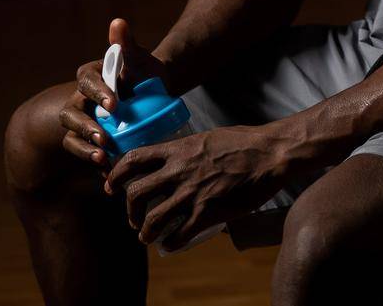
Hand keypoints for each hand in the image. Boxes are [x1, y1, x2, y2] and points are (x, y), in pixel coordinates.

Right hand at [58, 18, 171, 171]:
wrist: (154, 95)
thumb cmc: (143, 74)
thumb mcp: (138, 58)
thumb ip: (127, 43)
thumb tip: (118, 22)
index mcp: (90, 77)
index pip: (86, 82)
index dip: (98, 93)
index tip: (115, 104)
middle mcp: (81, 100)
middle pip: (72, 114)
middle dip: (86, 126)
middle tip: (103, 138)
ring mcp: (83, 122)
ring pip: (72, 137)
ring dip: (85, 148)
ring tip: (102, 158)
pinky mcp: (89, 141)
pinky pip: (85, 153)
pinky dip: (95, 163)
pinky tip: (107, 173)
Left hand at [105, 125, 291, 248]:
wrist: (271, 153)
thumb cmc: (246, 142)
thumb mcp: (207, 138)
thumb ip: (188, 150)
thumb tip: (178, 160)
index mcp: (178, 149)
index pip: (133, 160)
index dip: (116, 175)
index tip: (112, 186)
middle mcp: (179, 171)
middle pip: (135, 194)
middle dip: (129, 211)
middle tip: (135, 218)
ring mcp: (192, 193)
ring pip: (152, 220)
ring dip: (145, 233)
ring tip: (149, 236)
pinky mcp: (208, 211)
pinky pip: (178, 235)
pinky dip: (170, 243)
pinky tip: (171, 244)